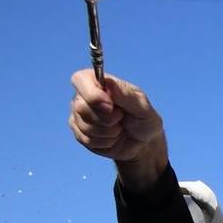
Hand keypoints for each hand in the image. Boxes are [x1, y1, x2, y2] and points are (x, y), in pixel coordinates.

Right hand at [70, 69, 167, 185]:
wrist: (143, 143)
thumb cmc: (143, 120)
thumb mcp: (142, 107)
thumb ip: (125, 95)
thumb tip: (108, 83)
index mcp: (97, 82)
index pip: (81, 79)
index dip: (93, 94)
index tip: (111, 106)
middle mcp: (83, 97)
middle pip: (81, 107)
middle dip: (107, 118)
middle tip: (121, 118)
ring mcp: (79, 116)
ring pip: (85, 126)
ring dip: (109, 132)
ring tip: (119, 128)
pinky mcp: (80, 134)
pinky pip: (87, 140)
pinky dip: (106, 142)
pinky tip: (113, 138)